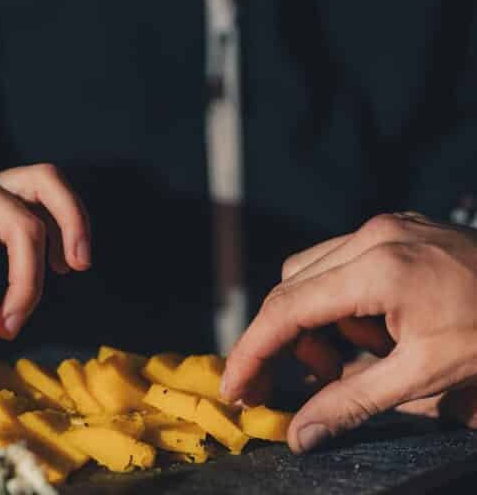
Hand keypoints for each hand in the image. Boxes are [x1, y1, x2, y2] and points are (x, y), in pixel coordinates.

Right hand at [221, 212, 476, 453]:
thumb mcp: (427, 374)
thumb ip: (354, 402)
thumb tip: (300, 434)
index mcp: (378, 266)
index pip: (287, 308)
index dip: (253, 351)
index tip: (234, 386)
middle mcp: (371, 235)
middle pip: (291, 287)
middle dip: (285, 341)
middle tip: (291, 386)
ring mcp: (384, 227)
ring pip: (311, 274)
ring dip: (316, 322)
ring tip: (354, 359)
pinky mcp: (395, 229)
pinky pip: (341, 265)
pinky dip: (342, 304)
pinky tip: (374, 332)